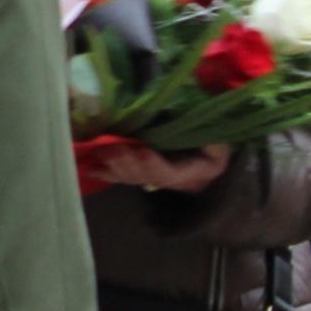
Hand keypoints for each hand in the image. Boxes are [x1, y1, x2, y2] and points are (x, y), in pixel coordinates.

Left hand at [95, 144, 232, 194]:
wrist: (214, 151)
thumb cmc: (217, 142)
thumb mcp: (221, 141)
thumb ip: (212, 139)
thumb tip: (202, 131)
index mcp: (196, 171)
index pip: (170, 175)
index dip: (154, 165)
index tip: (142, 151)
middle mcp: (174, 178)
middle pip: (147, 177)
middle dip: (128, 165)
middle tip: (111, 149)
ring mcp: (158, 176)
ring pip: (134, 177)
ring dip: (114, 166)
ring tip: (99, 152)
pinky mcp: (146, 171)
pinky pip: (125, 173)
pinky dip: (106, 170)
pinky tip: (89, 167)